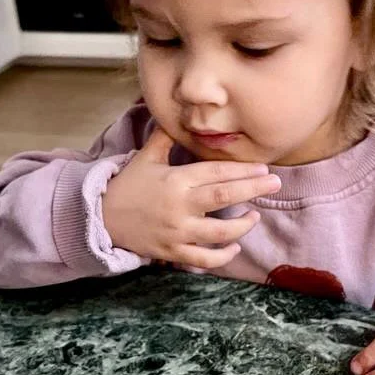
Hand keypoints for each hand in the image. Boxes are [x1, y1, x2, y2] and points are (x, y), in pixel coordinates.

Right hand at [102, 127, 280, 267]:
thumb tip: (179, 115)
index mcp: (175, 180)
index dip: (242, 170)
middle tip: (275, 183)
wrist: (100, 218)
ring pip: (219, 232)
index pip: (216, 173)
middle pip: (224, 198)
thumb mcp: (145, 157)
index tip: (263, 168)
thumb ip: (165, 137)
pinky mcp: (173, 251)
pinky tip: (233, 247)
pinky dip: (222, 256)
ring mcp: (177, 232)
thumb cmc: (126, 186)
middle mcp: (179, 207)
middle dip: (253, 189)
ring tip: (254, 216)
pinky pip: (204, 259)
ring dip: (242, 225)